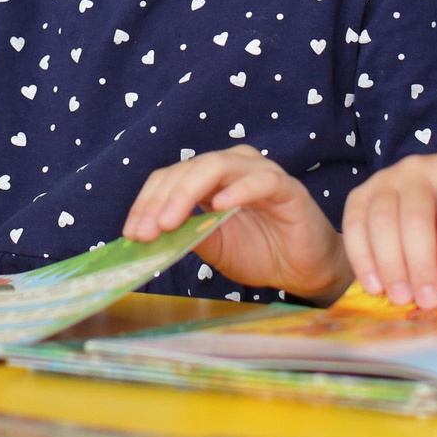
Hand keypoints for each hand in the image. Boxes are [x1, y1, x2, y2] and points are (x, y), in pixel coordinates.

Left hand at [122, 147, 350, 301]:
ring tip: (169, 221)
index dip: (146, 202)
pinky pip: (260, 180)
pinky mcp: (286, 186)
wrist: (304, 270)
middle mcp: (232, 167)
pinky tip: (220, 206)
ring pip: (216, 166)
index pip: (169, 178)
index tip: (132, 233)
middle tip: (146, 231)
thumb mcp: (212, 247)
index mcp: (210, 179)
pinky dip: (238, 190)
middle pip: (187, 169)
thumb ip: (186, 235)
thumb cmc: (260, 253)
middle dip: (161, 200)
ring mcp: (259, 172)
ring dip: (187, 193)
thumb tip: (148, 233)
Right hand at [340, 150, 436, 308]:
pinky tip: (375, 286)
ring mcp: (384, 179)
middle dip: (420, 265)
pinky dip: (362, 260)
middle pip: (414, 218)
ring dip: (391, 267)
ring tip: (402, 298)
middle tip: (427, 301)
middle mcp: (416, 168)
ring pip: (381, 222)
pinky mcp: (360, 194)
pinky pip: (353, 227)